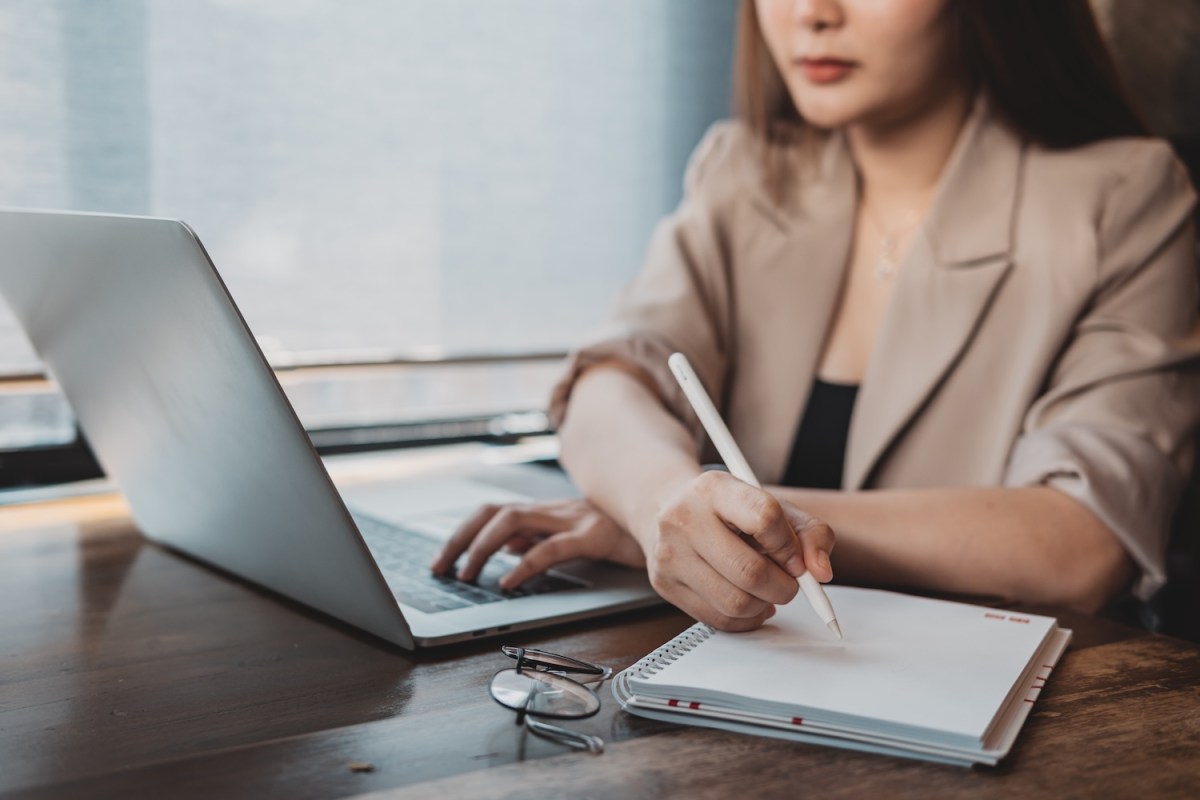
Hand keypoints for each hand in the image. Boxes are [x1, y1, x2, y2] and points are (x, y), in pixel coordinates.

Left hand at [431, 498, 644, 589]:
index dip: (462, 533)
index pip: (492, 512)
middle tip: (441, 570)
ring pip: (512, 519)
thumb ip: (539, 539)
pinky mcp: (595, 535)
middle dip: (460, 539)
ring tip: (467, 575)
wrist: (670, 521)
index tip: (441, 560)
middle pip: (493, 512)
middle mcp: (555, 510)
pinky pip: (552, 546)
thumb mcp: (574, 535)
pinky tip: (509, 583)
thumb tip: (503, 547)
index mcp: (548, 512)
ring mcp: (573, 519)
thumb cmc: (623, 532)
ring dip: (481, 547)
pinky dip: (524, 564)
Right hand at [645, 470, 834, 631]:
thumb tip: (821, 572)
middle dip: (784, 587)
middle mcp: (684, 518)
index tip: (796, 561)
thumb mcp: (773, 506)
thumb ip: (811, 533)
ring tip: (766, 592)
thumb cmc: (728, 510)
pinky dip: (745, 619)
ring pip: (735, 602)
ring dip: (764, 605)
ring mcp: (670, 553)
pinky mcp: (664, 583)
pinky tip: (749, 603)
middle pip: (750, 571)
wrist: (668, 508)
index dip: (790, 547)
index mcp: (715, 488)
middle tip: (788, 584)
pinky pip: (717, 619)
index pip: (765, 518)